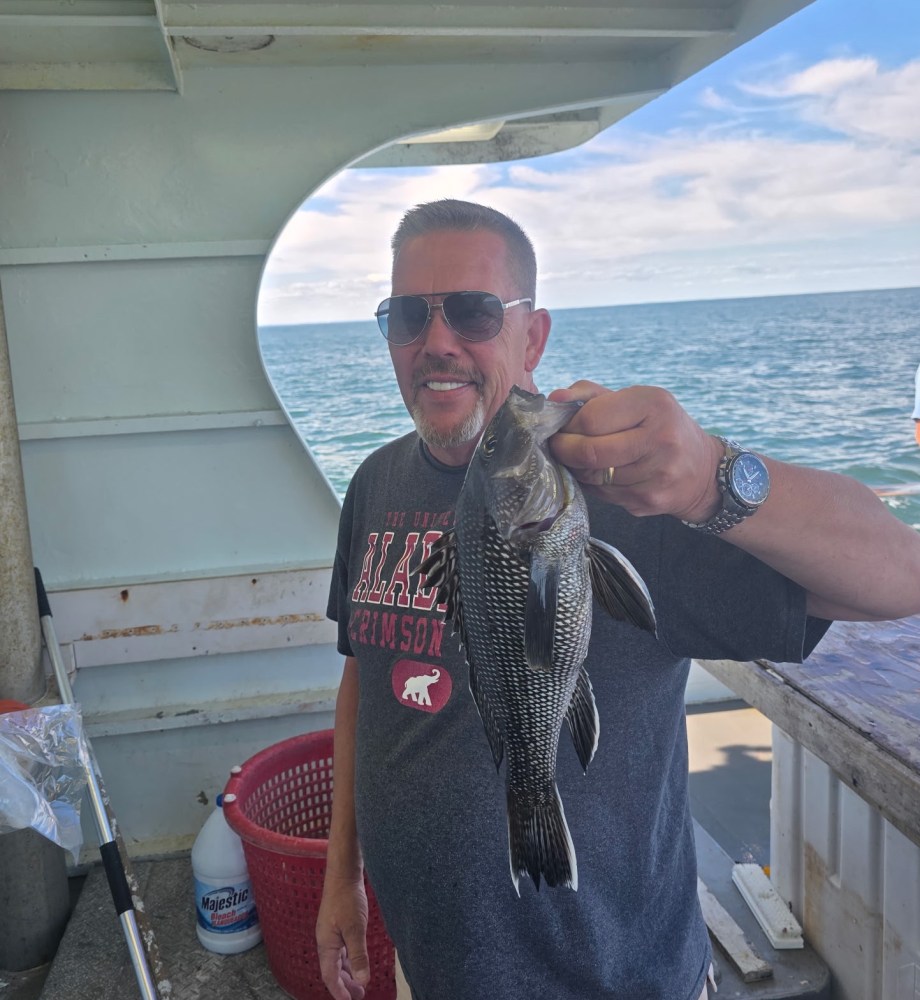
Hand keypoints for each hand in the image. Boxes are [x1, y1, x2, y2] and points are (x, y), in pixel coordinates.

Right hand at [316, 873, 370, 999]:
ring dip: (348, 973)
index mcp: (326, 944)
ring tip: (360, 983)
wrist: (344, 873)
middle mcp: (326, 941)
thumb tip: (362, 980)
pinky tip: (357, 961)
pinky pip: (341, 949)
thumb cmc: (347, 898)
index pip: (330, 976)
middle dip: (345, 985)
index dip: (339, 991)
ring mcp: (331, 932)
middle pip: (333, 970)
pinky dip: (349, 959)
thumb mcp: (355, 928)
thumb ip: (359, 955)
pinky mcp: (338, 924)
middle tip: (359, 996)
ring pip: (338, 960)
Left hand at [547, 381, 722, 521]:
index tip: (563, 426)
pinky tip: (600, 474)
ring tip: (581, 458)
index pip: (591, 418)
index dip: (568, 425)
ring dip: (577, 468)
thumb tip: (555, 397)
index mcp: (655, 405)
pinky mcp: (648, 501)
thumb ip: (591, 395)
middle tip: (558, 445)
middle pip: (589, 452)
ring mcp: (657, 474)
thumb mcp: (636, 400)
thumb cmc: (659, 427)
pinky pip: (603, 494)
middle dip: (564, 449)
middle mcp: (660, 439)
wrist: (702, 471)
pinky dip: (593, 484)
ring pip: (592, 476)